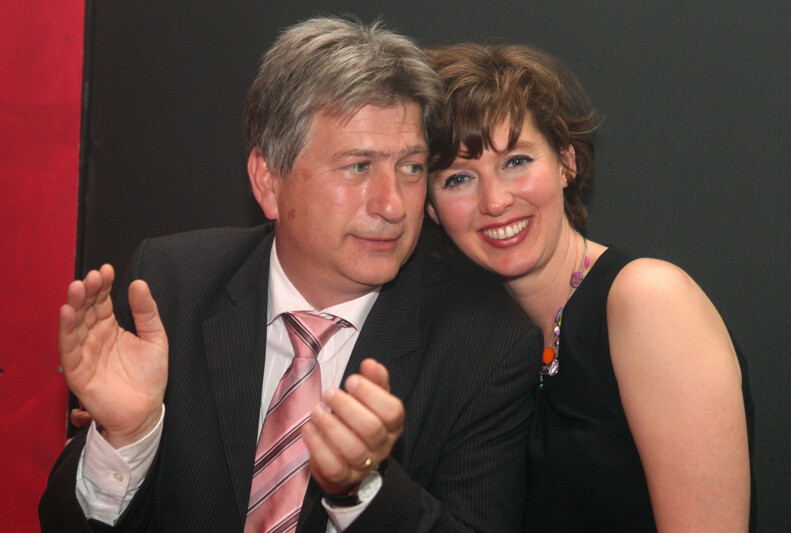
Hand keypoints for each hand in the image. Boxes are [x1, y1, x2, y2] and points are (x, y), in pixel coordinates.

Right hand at [58, 264, 167, 447]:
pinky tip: (67, 313)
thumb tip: (138, 283)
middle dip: (87, 292)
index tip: (107, 270)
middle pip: (86, 310)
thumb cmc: (149, 378)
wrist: (146, 412)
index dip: (103, 286)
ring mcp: (85, 353)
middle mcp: (94, 338)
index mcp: (110, 328)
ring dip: (74, 306)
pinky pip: (69, 349)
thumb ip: (146, 312)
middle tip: (93, 276)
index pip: (102, 301)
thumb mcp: (155, 338)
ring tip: (78, 287)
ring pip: (74, 325)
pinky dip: (66, 330)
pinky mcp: (77, 371)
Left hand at [302, 358, 403, 495]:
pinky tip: (308, 429)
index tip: (351, 380)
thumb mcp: (371, 399)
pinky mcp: (344, 477)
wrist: (347, 458)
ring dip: (331, 427)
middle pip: (371, 429)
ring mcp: (364, 464)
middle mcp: (382, 445)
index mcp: (392, 424)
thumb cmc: (359, 420)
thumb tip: (370, 363)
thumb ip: (373, 380)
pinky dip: (319, 447)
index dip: (371, 394)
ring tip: (316, 411)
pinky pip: (333, 467)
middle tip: (329, 393)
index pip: (392, 411)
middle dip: (347, 408)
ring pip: (353, 450)